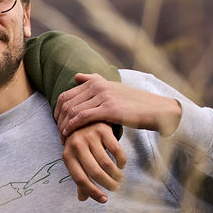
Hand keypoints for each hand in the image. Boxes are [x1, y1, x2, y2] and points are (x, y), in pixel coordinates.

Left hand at [55, 72, 181, 136]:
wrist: (155, 109)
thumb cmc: (133, 102)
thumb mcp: (112, 87)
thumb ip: (94, 81)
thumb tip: (77, 76)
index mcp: (96, 80)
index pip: (67, 94)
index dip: (57, 109)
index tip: (57, 121)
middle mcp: (98, 86)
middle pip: (67, 102)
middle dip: (58, 119)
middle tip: (57, 131)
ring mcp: (103, 96)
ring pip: (73, 110)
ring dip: (64, 125)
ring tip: (62, 136)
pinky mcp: (109, 109)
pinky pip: (82, 117)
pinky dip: (72, 126)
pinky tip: (68, 135)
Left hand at [62, 123, 124, 202]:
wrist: (85, 118)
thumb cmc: (80, 144)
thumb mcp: (76, 159)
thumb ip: (80, 177)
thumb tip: (82, 199)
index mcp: (67, 156)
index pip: (80, 179)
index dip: (93, 192)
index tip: (104, 200)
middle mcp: (76, 145)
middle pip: (94, 172)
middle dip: (107, 184)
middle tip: (115, 188)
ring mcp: (89, 136)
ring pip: (106, 163)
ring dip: (115, 175)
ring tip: (119, 179)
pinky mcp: (102, 129)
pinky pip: (116, 150)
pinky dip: (121, 161)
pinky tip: (122, 165)